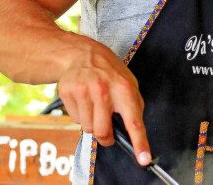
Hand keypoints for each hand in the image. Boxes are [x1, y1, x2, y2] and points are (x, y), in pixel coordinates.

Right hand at [57, 43, 151, 165]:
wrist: (82, 53)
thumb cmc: (110, 72)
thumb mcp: (129, 82)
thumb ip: (134, 106)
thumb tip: (135, 131)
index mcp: (124, 89)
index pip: (134, 121)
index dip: (139, 142)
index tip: (143, 159)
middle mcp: (103, 90)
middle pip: (103, 132)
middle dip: (106, 138)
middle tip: (108, 132)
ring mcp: (84, 91)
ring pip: (88, 128)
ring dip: (92, 123)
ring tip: (94, 105)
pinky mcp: (68, 92)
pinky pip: (74, 120)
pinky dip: (80, 115)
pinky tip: (83, 100)